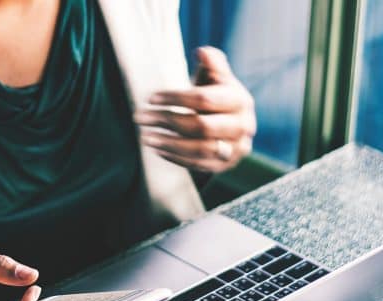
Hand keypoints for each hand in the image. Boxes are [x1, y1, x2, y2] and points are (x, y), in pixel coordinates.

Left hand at [134, 46, 255, 172]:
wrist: (232, 127)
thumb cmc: (218, 97)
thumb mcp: (217, 78)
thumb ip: (212, 63)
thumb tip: (202, 51)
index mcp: (240, 100)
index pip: (203, 99)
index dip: (175, 98)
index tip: (150, 98)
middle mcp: (242, 126)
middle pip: (200, 126)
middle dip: (166, 121)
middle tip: (139, 117)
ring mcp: (235, 149)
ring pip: (199, 149)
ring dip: (168, 143)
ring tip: (144, 137)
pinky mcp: (225, 166)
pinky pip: (198, 165)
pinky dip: (174, 157)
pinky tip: (156, 149)